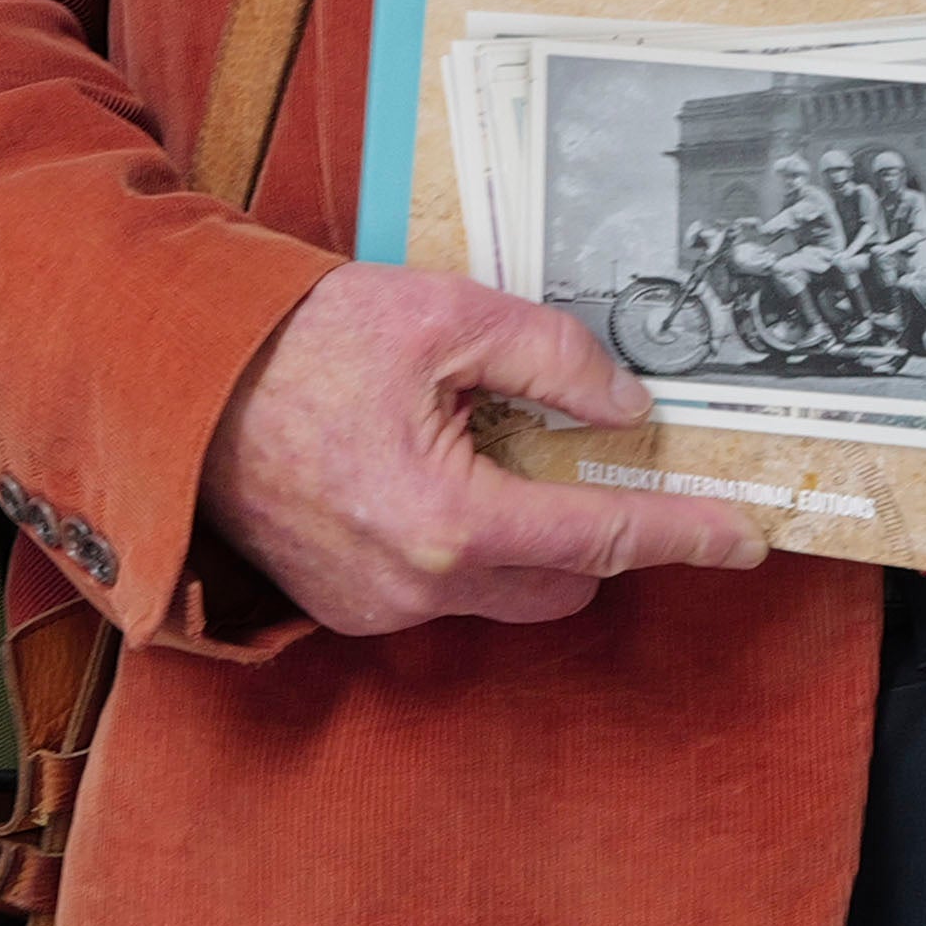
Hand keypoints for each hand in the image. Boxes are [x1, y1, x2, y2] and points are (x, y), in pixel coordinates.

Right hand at [203, 264, 777, 636]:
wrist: (181, 381)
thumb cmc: (303, 343)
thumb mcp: (445, 317)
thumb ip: (553, 359)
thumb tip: (623, 406)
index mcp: (451, 522)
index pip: (604, 540)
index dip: (684, 534)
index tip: (744, 535)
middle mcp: (419, 587)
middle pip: (564, 583)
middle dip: (590, 531)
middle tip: (577, 453)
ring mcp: (378, 608)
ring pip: (504, 591)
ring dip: (521, 537)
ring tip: (477, 448)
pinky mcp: (347, 609)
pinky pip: (443, 590)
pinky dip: (461, 544)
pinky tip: (425, 473)